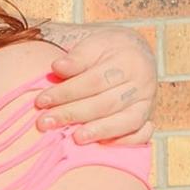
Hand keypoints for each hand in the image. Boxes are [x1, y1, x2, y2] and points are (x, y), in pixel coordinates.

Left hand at [34, 26, 156, 144]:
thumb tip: (58, 68)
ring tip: (75, 138)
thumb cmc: (106, 49)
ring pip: (125, 121)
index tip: (41, 101)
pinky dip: (125, 141)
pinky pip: (141, 133)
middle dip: (73, 114)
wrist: (134, 51)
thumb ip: (77, 57)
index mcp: (128, 60)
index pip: (94, 81)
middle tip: (45, 122)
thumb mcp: (92, 44)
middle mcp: (142, 83)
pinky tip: (103, 145)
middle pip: (106, 103)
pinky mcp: (148, 117)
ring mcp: (148, 102)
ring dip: (99, 131)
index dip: (66, 92)